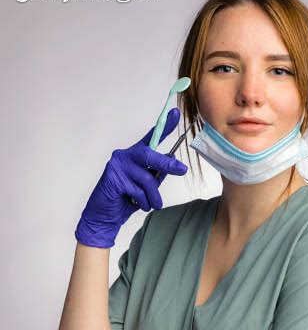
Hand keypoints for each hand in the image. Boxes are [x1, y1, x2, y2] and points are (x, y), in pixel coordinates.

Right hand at [74, 107, 187, 247]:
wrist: (104, 216)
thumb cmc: (125, 200)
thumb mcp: (146, 186)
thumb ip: (157, 173)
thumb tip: (173, 160)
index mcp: (134, 155)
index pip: (151, 137)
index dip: (164, 126)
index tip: (175, 113)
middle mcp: (124, 156)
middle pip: (149, 155)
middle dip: (166, 164)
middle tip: (181, 169)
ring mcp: (117, 166)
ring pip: (146, 179)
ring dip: (153, 196)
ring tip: (152, 204)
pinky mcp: (112, 178)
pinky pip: (137, 191)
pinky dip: (142, 202)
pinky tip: (135, 204)